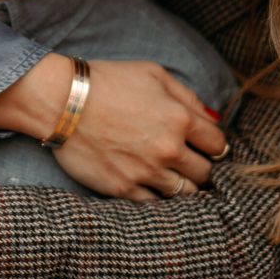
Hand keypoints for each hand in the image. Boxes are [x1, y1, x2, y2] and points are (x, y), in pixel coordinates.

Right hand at [0, 55, 227, 200]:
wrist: (62, 101)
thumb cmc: (108, 82)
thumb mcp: (153, 74)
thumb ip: (188, 97)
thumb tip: (213, 118)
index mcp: (179, 118)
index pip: (217, 143)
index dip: (214, 145)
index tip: (206, 145)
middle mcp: (168, 148)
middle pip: (205, 173)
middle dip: (201, 167)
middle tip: (190, 162)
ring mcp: (146, 172)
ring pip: (186, 194)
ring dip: (183, 185)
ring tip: (172, 175)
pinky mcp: (124, 189)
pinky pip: (155, 205)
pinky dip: (158, 197)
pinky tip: (151, 185)